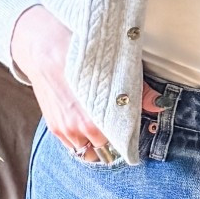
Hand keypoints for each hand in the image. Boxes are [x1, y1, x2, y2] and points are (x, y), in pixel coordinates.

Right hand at [10, 5, 158, 161]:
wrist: (41, 46)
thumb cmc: (78, 53)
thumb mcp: (112, 67)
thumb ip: (137, 91)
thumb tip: (158, 105)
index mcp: (95, 117)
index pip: (119, 144)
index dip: (129, 139)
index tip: (133, 133)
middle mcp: (79, 128)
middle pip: (105, 150)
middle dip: (113, 141)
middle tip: (119, 127)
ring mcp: (64, 130)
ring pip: (88, 152)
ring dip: (96, 143)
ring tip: (102, 126)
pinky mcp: (54, 127)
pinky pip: (73, 147)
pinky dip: (81, 141)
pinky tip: (86, 125)